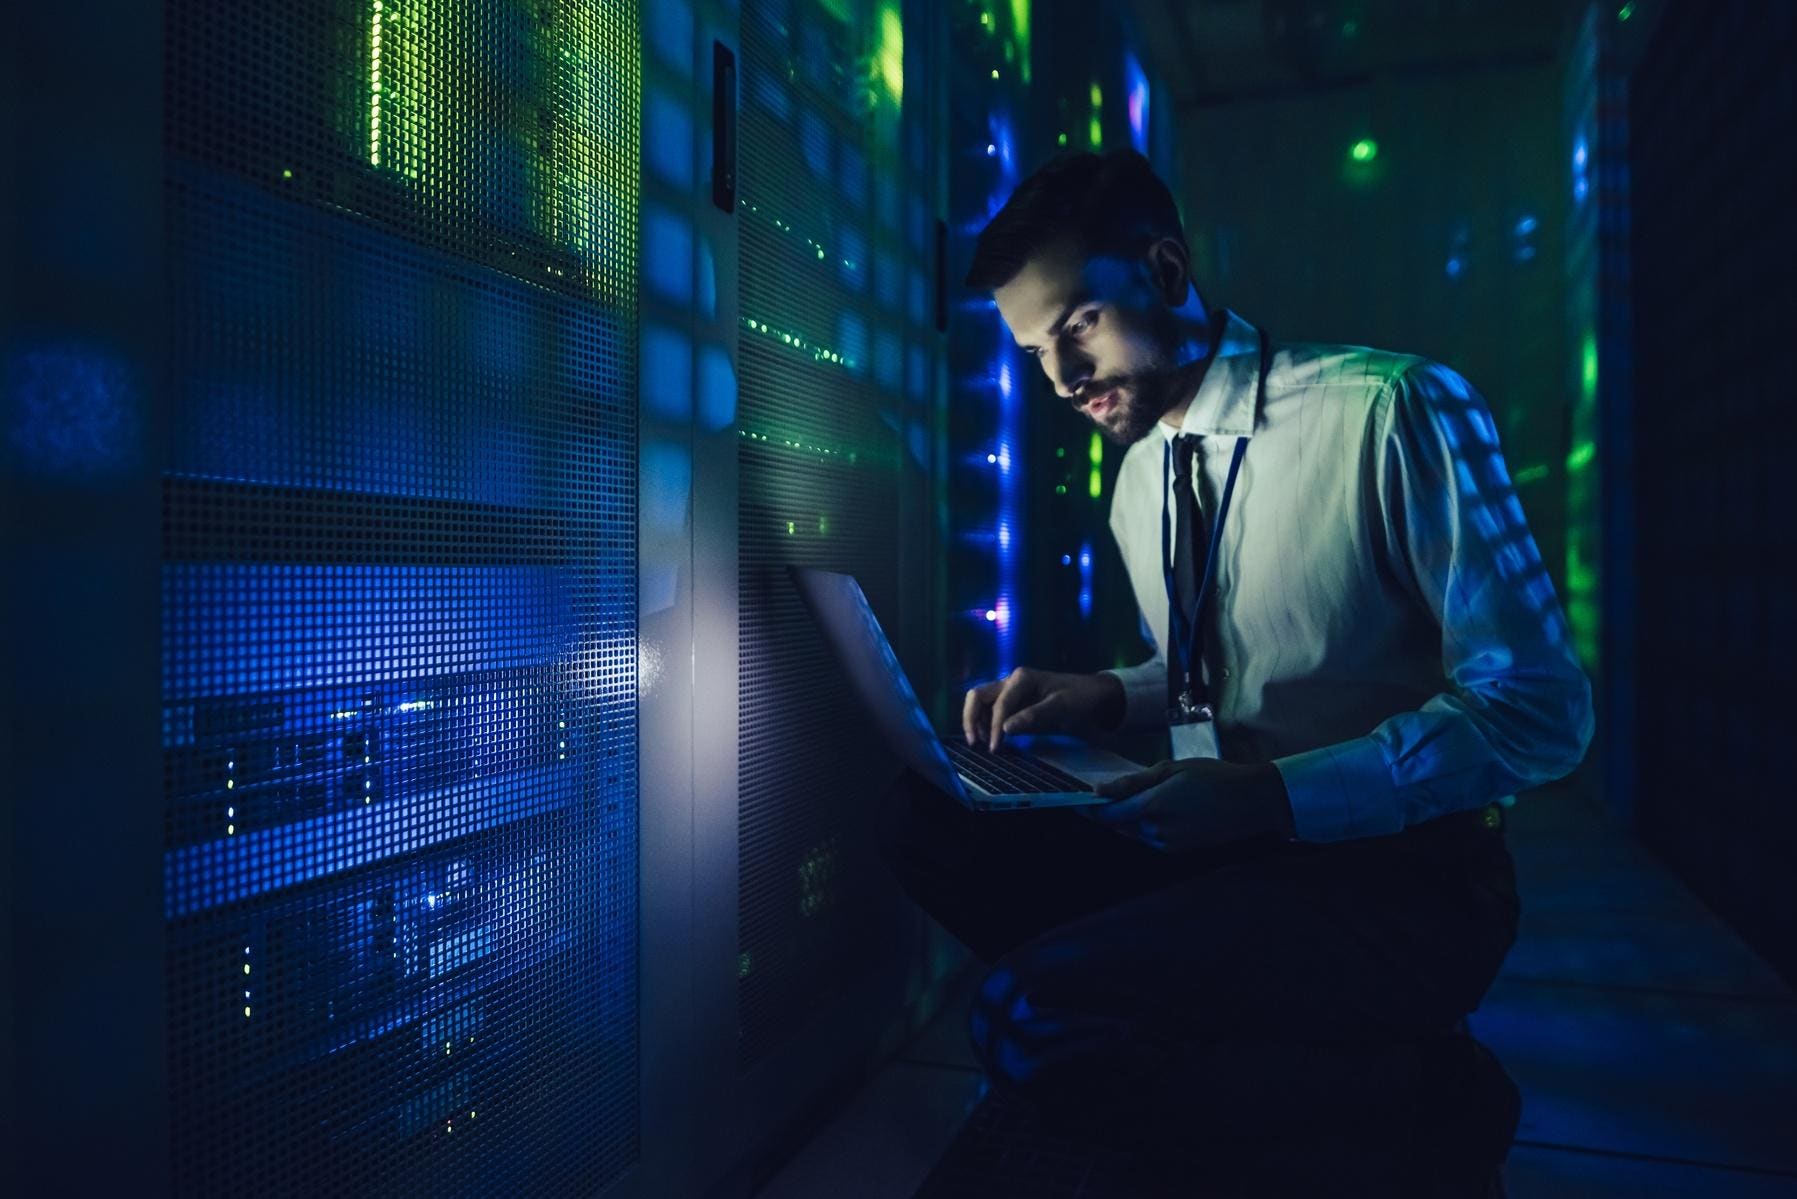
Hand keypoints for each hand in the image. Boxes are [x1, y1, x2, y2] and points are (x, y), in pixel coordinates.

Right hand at [961, 667, 1125, 751]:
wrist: (1094, 695)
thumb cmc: (1079, 698)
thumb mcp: (1061, 707)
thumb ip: (1033, 716)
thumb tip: (1006, 729)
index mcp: (1021, 678)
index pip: (999, 704)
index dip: (993, 727)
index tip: (995, 748)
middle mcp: (1011, 682)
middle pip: (978, 696)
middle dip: (971, 718)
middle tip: (974, 743)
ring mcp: (1011, 692)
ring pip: (980, 702)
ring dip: (975, 721)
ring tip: (980, 743)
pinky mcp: (1013, 703)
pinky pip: (990, 710)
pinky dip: (984, 723)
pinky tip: (989, 739)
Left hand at [1082, 758, 1295, 852]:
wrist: (1252, 802)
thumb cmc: (1213, 777)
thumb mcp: (1172, 769)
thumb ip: (1134, 783)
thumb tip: (1101, 792)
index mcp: (1152, 808)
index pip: (1109, 814)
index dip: (1091, 808)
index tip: (1078, 799)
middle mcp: (1156, 832)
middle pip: (1119, 825)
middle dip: (1110, 812)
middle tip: (1104, 794)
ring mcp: (1168, 844)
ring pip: (1135, 832)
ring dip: (1129, 819)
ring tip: (1137, 797)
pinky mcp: (1179, 850)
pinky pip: (1152, 838)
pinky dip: (1146, 825)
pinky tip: (1158, 808)